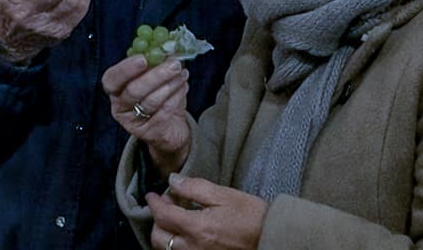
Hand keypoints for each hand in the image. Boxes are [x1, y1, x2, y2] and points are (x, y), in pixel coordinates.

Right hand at [103, 54, 191, 177]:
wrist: (170, 126)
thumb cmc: (159, 95)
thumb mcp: (154, 74)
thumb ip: (156, 59)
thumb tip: (167, 44)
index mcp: (116, 88)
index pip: (111, 79)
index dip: (125, 69)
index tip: (143, 59)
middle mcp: (120, 106)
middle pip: (133, 91)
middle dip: (156, 75)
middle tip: (174, 64)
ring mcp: (133, 122)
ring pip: (151, 101)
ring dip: (170, 84)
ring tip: (182, 74)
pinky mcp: (150, 133)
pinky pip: (164, 112)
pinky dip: (176, 96)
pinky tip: (184, 86)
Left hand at [148, 174, 266, 249]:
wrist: (270, 237)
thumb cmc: (251, 215)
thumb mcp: (224, 194)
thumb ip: (195, 187)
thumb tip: (173, 180)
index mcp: (197, 227)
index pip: (163, 215)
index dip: (154, 203)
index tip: (152, 195)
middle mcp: (193, 247)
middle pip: (158, 237)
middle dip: (156, 220)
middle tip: (167, 204)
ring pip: (166, 249)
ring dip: (164, 233)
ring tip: (174, 218)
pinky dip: (174, 244)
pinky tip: (185, 232)